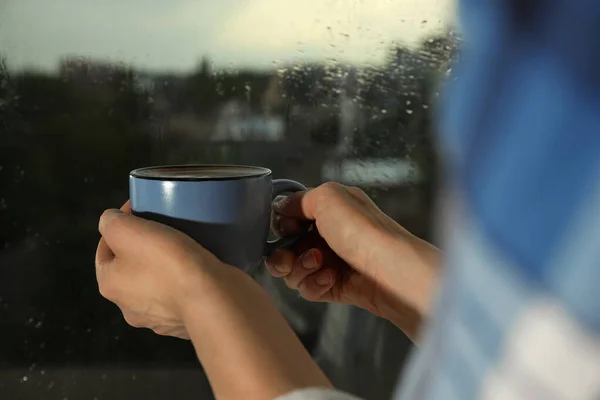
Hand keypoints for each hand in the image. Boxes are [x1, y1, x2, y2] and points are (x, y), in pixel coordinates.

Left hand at [95, 200, 225, 338]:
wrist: (213, 300)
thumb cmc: (168, 263)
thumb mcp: (129, 230)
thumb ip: (110, 221)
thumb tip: (112, 221)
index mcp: (110, 285)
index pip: (104, 249)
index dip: (120, 225)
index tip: (143, 210)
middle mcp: (128, 308)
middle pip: (130, 268)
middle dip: (143, 249)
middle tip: (164, 230)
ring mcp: (158, 320)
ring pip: (156, 285)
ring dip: (165, 268)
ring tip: (185, 249)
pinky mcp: (185, 323)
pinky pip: (182, 298)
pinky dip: (187, 284)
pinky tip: (199, 272)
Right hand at [266, 182, 440, 339]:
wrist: (390, 271)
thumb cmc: (363, 230)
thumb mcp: (327, 197)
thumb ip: (298, 199)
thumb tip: (281, 207)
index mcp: (330, 209)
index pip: (290, 217)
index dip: (281, 225)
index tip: (285, 229)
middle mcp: (329, 234)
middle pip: (285, 248)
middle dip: (282, 255)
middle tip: (288, 257)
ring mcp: (330, 261)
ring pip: (292, 271)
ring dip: (299, 269)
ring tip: (319, 264)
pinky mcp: (333, 286)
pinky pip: (307, 288)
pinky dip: (314, 284)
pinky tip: (330, 278)